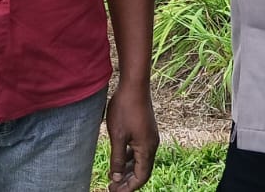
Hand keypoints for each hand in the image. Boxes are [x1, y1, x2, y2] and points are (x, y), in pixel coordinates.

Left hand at [105, 77, 157, 191]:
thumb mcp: (117, 136)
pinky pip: (139, 150)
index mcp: (147, 149)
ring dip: (128, 170)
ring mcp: (150, 137)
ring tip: (114, 176)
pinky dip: (130, 158)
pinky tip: (120, 158)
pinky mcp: (146, 130)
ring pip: (140, 161)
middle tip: (112, 187)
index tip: (114, 191)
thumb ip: (117, 158)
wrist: (134, 85)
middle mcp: (152, 145)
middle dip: (127, 181)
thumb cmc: (125, 108)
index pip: (141, 177)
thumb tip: (116, 177)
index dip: (128, 188)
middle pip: (142, 171)